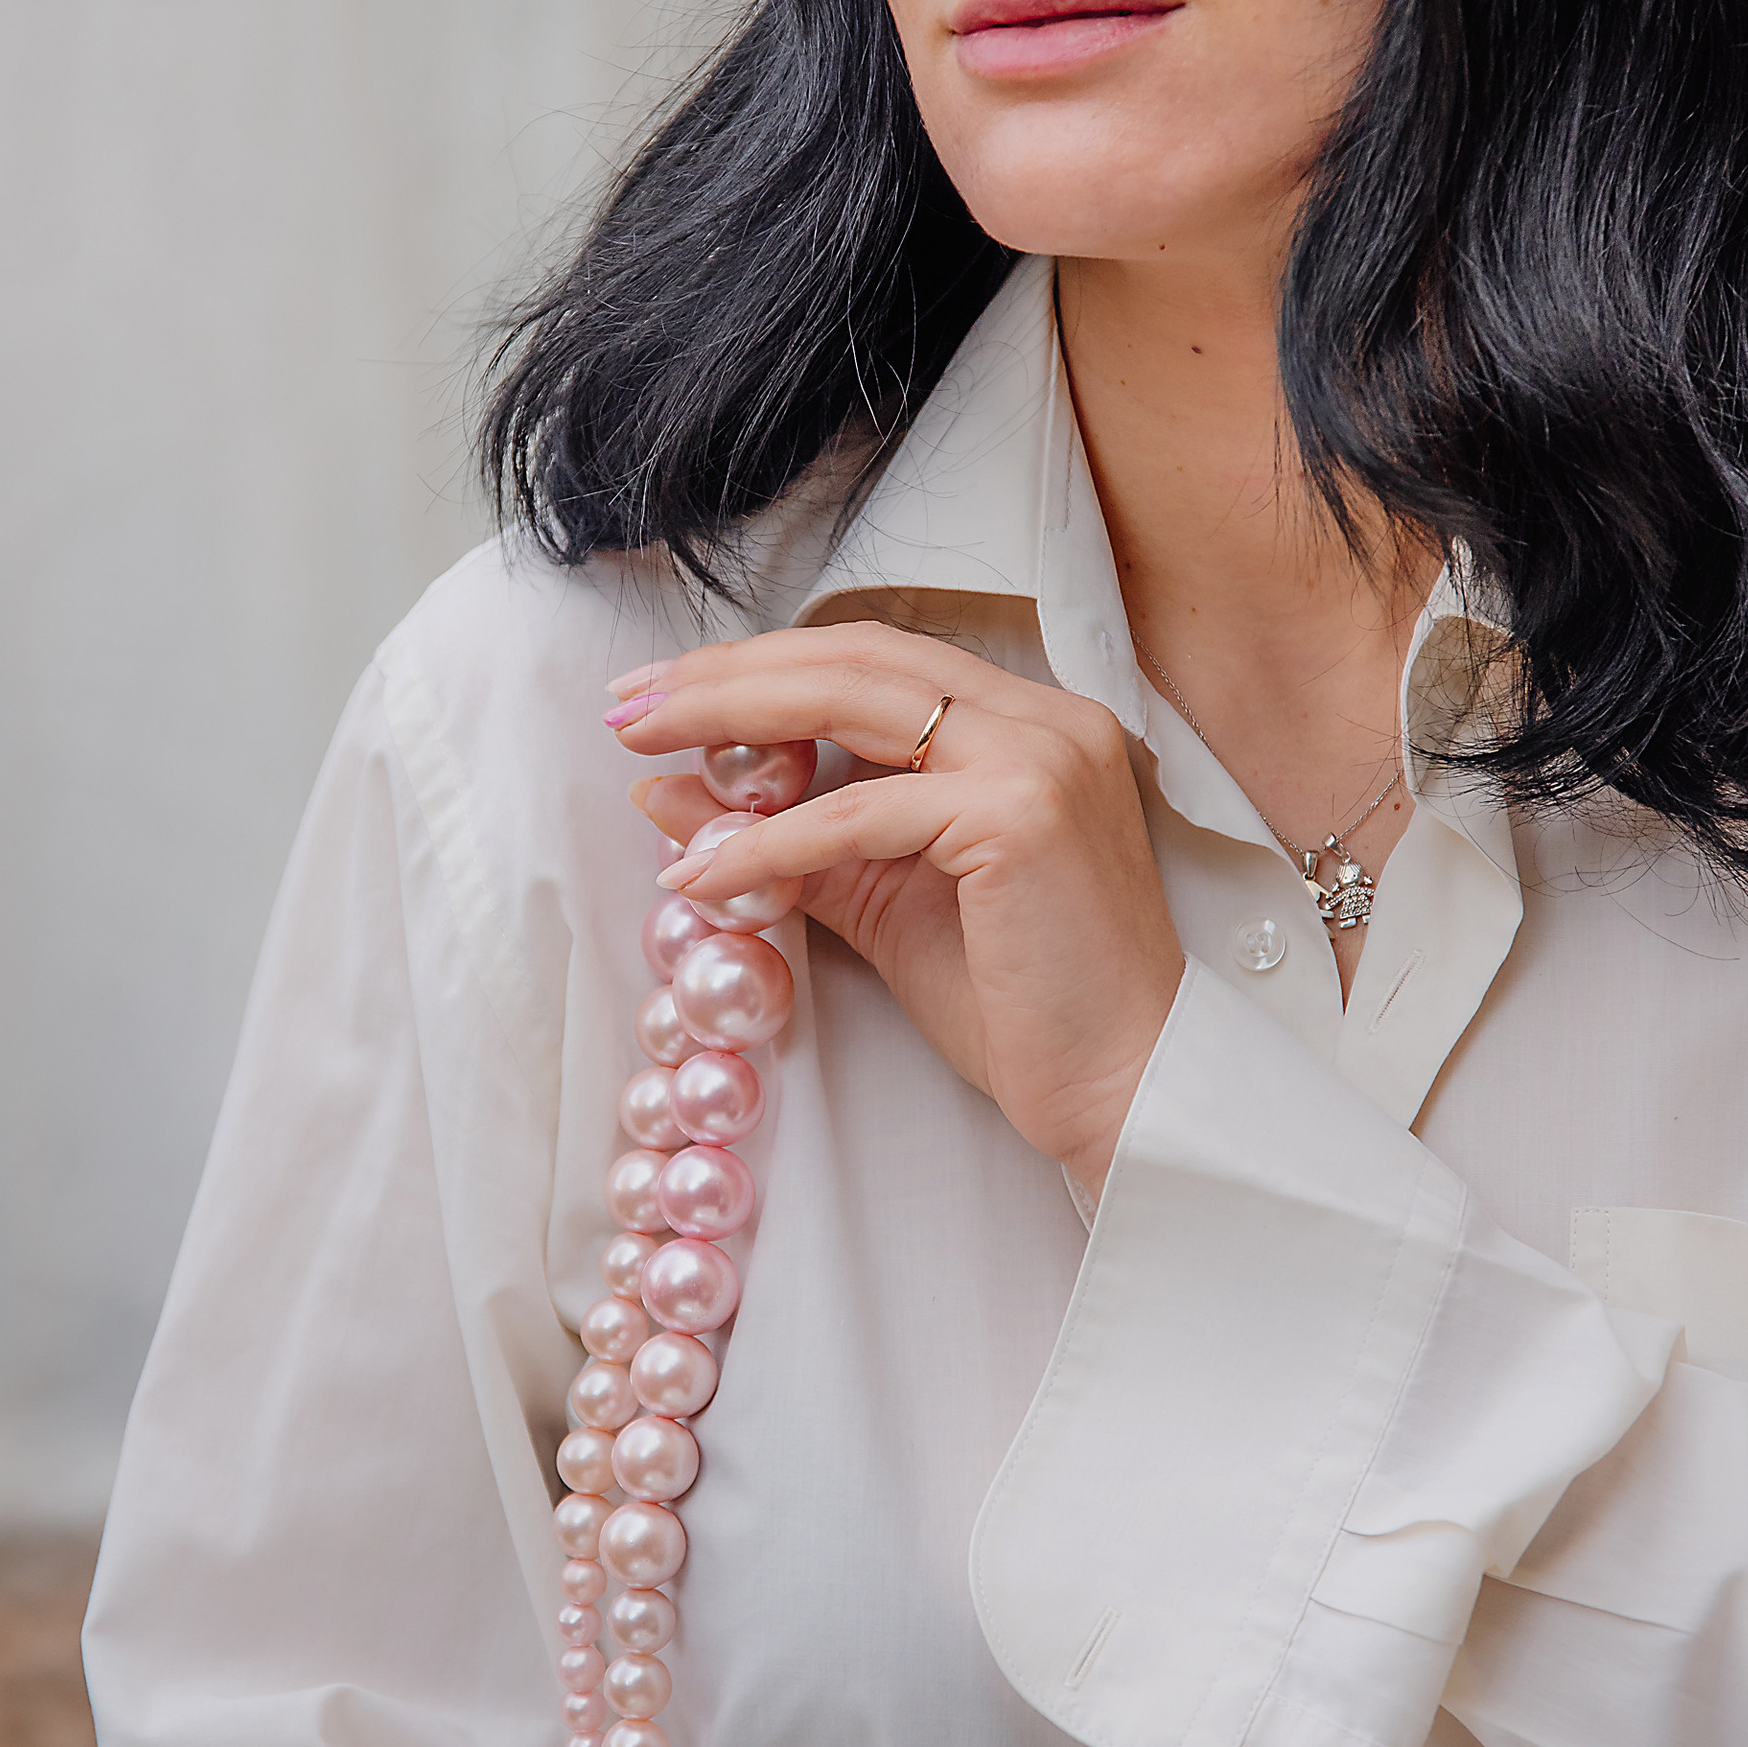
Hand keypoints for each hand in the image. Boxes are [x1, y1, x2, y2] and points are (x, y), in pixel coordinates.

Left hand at [608, 623, 1184, 1201]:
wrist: (1120, 1091)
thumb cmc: (1015, 1004)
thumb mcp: (882, 901)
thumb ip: (788, 840)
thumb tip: (667, 797)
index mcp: (1025, 721)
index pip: (871, 657)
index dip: (759, 664)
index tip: (663, 695)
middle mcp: (1044, 716)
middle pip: (854, 655)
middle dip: (726, 674)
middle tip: (627, 705)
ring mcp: (1040, 756)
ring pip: (851, 701)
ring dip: (729, 720)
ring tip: (641, 751)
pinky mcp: (1020, 817)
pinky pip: (858, 814)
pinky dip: (767, 842)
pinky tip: (701, 875)